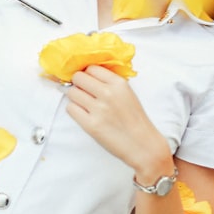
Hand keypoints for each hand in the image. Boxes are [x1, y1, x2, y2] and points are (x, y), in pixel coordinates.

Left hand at [65, 65, 171, 180]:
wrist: (143, 145)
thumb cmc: (135, 120)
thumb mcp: (128, 93)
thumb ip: (110, 82)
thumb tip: (88, 75)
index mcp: (119, 83)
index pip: (91, 68)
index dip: (87, 74)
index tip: (88, 80)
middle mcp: (108, 93)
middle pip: (78, 78)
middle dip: (78, 84)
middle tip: (83, 92)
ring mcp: (99, 109)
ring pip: (72, 92)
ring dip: (75, 98)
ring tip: (85, 105)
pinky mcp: (91, 125)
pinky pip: (70, 109)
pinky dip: (74, 110)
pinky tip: (84, 115)